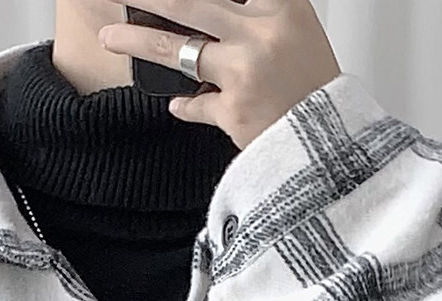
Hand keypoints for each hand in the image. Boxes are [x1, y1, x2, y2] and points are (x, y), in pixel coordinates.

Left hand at [99, 1, 342, 149]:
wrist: (332, 145)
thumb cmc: (315, 88)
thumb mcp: (298, 30)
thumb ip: (258, 12)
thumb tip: (212, 11)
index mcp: (282, 6)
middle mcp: (260, 34)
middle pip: (188, 4)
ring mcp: (243, 73)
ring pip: (177, 50)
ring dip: (137, 41)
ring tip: (109, 38)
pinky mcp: (232, 111)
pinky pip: (193, 103)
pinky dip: (184, 104)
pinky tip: (175, 102)